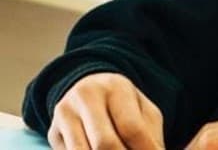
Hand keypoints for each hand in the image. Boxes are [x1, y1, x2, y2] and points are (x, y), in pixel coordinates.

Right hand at [48, 72, 163, 148]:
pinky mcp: (53, 132)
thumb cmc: (124, 105)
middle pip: (104, 143)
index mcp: (116, 88)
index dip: (144, 149)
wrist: (89, 89)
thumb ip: (150, 134)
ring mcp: (65, 114)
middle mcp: (87, 97)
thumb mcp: (142, 111)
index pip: (131, 127)